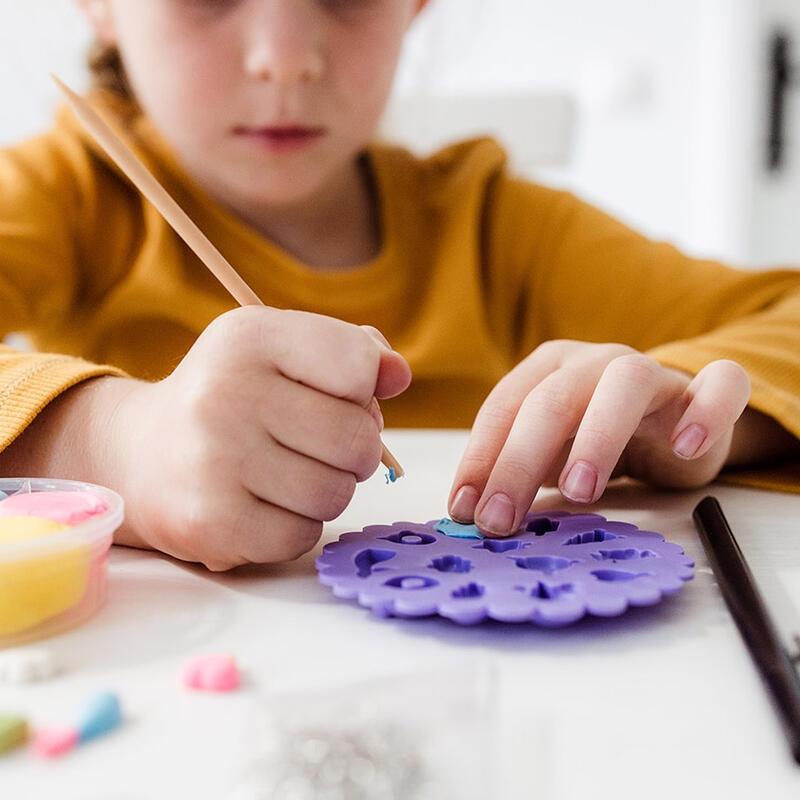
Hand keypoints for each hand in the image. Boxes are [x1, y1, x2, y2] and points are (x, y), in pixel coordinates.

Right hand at [110, 307, 410, 568]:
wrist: (143, 454)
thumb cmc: (235, 397)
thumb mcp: (282, 351)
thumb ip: (351, 352)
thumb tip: (398, 375)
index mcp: (250, 337)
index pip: (358, 365)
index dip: (361, 389)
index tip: (330, 394)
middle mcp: (225, 393)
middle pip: (356, 439)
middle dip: (354, 449)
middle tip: (318, 445)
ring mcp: (214, 461)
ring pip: (335, 494)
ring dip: (327, 489)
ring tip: (290, 473)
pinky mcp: (210, 522)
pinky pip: (302, 536)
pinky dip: (296, 526)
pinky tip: (264, 504)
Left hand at [447, 340, 749, 535]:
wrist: (670, 421)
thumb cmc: (593, 438)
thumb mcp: (549, 455)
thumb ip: (516, 474)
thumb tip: (471, 515)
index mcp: (548, 370)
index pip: (504, 407)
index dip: (481, 458)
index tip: (464, 510)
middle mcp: (593, 362)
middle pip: (552, 401)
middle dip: (519, 462)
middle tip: (501, 519)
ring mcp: (651, 371)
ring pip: (624, 385)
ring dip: (598, 437)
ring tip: (580, 491)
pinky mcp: (701, 391)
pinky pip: (719, 386)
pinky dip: (706, 413)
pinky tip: (686, 447)